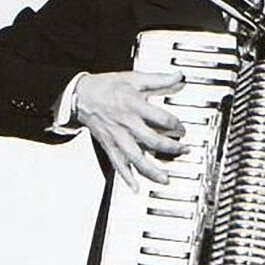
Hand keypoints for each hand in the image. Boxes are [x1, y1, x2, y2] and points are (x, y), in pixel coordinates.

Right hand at [75, 71, 187, 191]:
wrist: (81, 96)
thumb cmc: (107, 87)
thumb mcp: (134, 78)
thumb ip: (159, 79)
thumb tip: (179, 76)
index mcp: (134, 105)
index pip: (161, 118)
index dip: (176, 124)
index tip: (182, 129)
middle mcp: (127, 124)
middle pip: (152, 140)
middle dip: (170, 148)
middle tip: (183, 151)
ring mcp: (117, 137)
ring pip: (136, 158)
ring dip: (151, 170)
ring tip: (165, 179)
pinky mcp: (109, 146)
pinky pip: (118, 164)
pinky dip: (127, 177)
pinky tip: (135, 187)